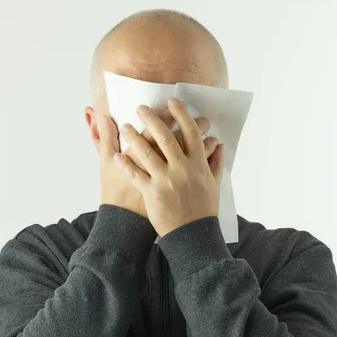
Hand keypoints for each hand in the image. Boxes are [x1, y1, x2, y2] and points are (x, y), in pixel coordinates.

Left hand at [113, 97, 225, 236]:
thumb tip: (219, 144)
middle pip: (166, 136)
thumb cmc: (204, 210)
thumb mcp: (214, 185)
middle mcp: (182, 169)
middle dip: (152, 118)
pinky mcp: (153, 193)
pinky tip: (117, 155)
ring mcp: (167, 180)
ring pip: (147, 152)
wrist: (193, 235)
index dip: (181, 114)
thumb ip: (216, 163)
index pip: (190, 132)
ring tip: (125, 127)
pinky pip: (136, 175)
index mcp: (198, 164)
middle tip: (141, 108)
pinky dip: (126, 164)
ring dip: (134, 137)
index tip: (172, 101)